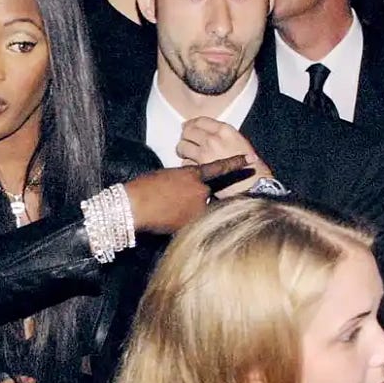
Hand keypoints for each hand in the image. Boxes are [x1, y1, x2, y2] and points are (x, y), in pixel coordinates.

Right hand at [122, 155, 249, 234]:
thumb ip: (184, 180)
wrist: (133, 205)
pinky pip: (192, 224)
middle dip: (194, 200)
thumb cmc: (145, 187)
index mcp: (193, 175)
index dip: (236, 163)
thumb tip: (187, 190)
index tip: (250, 158)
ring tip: (166, 211)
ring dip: (186, 213)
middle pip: (207, 196)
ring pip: (199, 211)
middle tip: (174, 202)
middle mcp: (200, 190)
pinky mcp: (191, 223)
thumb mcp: (167, 176)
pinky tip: (166, 220)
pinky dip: (180, 223)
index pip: (219, 168)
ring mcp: (197, 207)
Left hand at [176, 118, 274, 194]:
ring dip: (183, 151)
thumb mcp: (239, 142)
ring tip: (188, 155)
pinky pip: (185, 163)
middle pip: (187, 131)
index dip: (191, 124)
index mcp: (224, 130)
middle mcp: (213, 139)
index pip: (199, 120)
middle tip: (187, 142)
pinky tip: (195, 168)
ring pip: (182, 146)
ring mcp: (205, 154)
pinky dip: (187, 165)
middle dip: (185, 137)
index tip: (188, 128)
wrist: (253, 185)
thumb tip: (202, 133)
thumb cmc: (250, 166)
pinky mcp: (200, 169)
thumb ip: (220, 135)